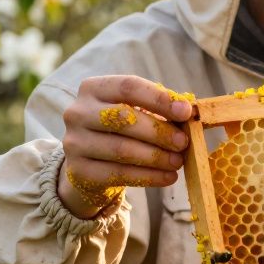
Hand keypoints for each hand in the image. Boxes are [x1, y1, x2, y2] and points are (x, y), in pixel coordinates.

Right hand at [59, 75, 192, 217]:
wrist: (89, 165)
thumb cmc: (120, 132)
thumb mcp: (134, 113)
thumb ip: (158, 110)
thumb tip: (188, 112)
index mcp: (93, 88)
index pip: (129, 86)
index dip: (160, 99)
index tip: (186, 112)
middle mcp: (77, 112)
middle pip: (124, 118)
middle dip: (159, 132)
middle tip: (183, 143)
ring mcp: (74, 142)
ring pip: (122, 149)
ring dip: (156, 157)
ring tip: (178, 162)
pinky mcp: (78, 171)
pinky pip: (119, 174)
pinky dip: (149, 177)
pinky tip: (168, 177)